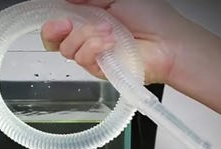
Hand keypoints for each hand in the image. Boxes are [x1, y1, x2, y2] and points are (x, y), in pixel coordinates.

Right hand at [41, 0, 185, 83]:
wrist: (167, 43)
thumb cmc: (150, 18)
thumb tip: (66, 0)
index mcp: (89, 19)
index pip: (60, 21)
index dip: (54, 18)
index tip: (59, 11)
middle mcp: (87, 38)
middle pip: (54, 41)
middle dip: (53, 31)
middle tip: (64, 24)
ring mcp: (91, 55)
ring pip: (67, 49)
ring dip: (85, 36)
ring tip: (108, 30)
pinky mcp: (97, 70)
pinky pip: (82, 59)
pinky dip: (94, 47)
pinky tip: (110, 42)